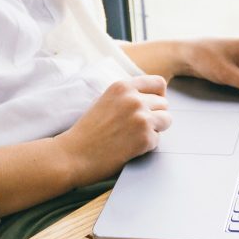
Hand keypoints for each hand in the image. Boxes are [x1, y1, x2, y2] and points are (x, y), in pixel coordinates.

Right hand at [55, 75, 171, 184]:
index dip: (158, 96)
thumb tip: (154, 98)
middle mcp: (133, 99)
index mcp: (122, 86)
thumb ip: (127, 96)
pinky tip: (128, 148)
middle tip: (136, 128)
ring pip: (166, 120)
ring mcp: (141, 118)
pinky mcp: (145, 138)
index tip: (152, 106)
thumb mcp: (105, 101)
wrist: (72, 155)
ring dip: (155, 130)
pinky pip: (158, 140)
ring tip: (134, 137)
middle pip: (164, 104)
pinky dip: (146, 146)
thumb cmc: (87, 132)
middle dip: (155, 116)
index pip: (158, 83)